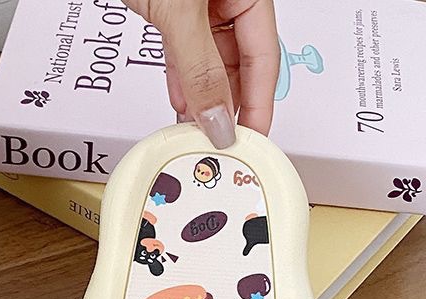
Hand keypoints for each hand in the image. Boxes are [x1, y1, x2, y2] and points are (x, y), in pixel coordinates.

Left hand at [122, 0, 279, 147]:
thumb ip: (200, 67)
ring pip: (210, 65)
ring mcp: (201, 7)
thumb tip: (217, 117)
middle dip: (228, 108)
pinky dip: (182, 84)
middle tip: (221, 145)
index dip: (258, 106)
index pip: (264, 59)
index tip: (251, 141)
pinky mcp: (173, 11)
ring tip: (197, 134)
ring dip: (202, 102)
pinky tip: (182, 107)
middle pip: (239, 66)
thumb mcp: (181, 14)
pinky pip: (185, 55)